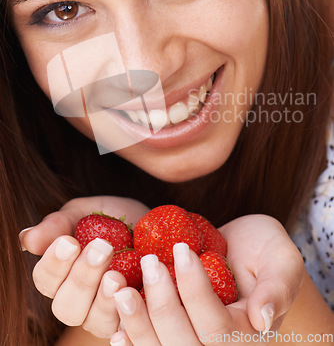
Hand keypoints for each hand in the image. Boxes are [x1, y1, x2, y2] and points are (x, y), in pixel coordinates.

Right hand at [20, 196, 149, 338]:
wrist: (160, 228)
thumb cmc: (118, 222)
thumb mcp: (89, 212)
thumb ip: (60, 223)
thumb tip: (26, 239)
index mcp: (63, 273)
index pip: (45, 279)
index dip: (53, 264)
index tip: (69, 242)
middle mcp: (79, 299)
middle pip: (66, 306)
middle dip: (81, 278)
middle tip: (101, 248)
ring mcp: (104, 313)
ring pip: (92, 320)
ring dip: (103, 298)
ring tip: (117, 274)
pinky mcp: (131, 319)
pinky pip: (124, 327)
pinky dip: (126, 312)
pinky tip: (132, 291)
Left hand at [109, 214, 303, 345]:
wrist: (245, 253)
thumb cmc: (266, 252)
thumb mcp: (282, 260)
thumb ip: (278, 287)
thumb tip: (263, 319)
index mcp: (245, 335)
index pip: (216, 326)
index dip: (195, 290)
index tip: (181, 249)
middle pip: (185, 345)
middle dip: (162, 306)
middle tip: (149, 263)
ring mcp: (194, 345)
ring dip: (138, 326)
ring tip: (121, 292)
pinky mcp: (176, 337)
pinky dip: (133, 343)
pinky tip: (117, 328)